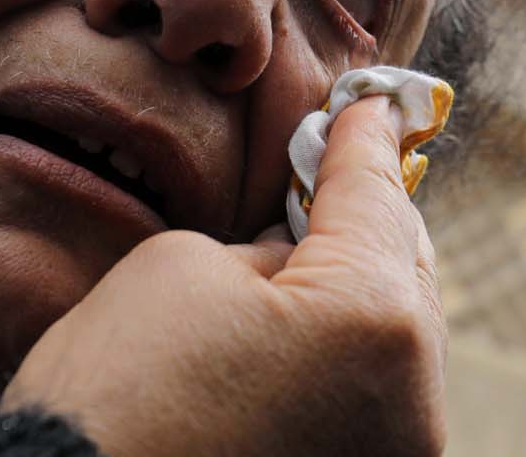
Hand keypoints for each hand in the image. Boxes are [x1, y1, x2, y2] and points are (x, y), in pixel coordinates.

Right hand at [0, 96, 447, 455]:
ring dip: (362, 286)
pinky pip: (374, 393)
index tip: (369, 104)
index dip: (364, 140)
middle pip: (408, 268)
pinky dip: (348, 349)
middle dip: (371, 214)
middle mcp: (413, 398)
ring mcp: (396, 454)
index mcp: (373, 319)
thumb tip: (295, 258)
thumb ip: (267, 243)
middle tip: (337, 168)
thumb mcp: (185, 266)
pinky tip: (303, 325)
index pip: (376, 197)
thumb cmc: (112, 392)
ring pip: (398, 337)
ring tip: (314, 247)